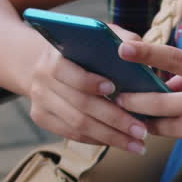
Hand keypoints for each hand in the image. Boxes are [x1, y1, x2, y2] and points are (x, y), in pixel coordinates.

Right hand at [25, 24, 148, 152]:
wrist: (47, 63)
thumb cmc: (84, 50)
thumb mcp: (98, 37)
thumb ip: (119, 38)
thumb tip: (136, 48)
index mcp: (53, 56)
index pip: (66, 71)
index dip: (89, 81)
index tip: (114, 88)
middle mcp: (42, 79)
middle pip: (79, 104)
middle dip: (114, 119)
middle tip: (141, 131)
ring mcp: (40, 101)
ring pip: (78, 125)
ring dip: (111, 137)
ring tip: (137, 144)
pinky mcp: (42, 118)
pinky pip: (73, 134)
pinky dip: (98, 139)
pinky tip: (120, 142)